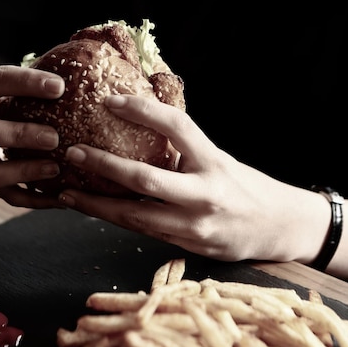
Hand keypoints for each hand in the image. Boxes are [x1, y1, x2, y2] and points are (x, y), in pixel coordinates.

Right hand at [0, 65, 64, 207]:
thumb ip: (15, 84)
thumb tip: (63, 80)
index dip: (26, 83)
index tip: (59, 87)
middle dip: (19, 136)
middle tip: (53, 138)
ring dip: (24, 173)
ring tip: (55, 169)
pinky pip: (3, 195)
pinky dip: (32, 199)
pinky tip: (59, 198)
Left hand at [58, 94, 327, 262]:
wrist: (280, 227)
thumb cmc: (246, 186)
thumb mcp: (220, 159)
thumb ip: (186, 148)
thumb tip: (143, 124)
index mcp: (215, 161)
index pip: (177, 126)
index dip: (143, 110)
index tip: (111, 100)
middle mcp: (205, 193)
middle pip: (145, 179)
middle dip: (105, 165)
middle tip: (74, 152)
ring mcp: (196, 225)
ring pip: (136, 215)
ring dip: (97, 204)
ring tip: (67, 192)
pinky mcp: (188, 246)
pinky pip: (143, 231)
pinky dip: (116, 219)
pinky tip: (94, 210)